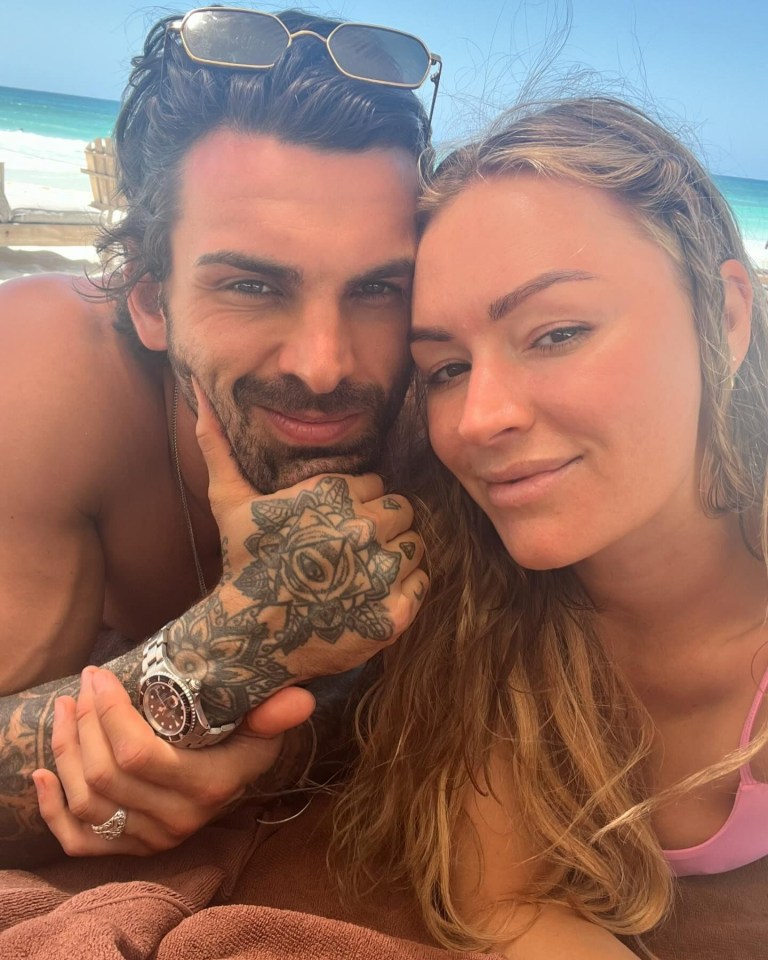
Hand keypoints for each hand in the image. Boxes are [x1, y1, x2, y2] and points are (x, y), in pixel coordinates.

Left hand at [33, 666, 314, 856]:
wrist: (235, 784)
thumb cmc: (245, 742)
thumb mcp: (263, 726)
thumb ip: (273, 713)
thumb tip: (299, 697)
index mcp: (207, 786)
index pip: (138, 754)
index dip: (108, 713)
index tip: (99, 675)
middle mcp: (177, 820)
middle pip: (104, 774)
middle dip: (83, 723)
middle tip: (82, 686)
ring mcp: (151, 839)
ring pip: (87, 802)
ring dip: (65, 751)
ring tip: (65, 710)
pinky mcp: (130, 849)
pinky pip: (78, 841)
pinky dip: (52, 808)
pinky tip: (42, 772)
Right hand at [164, 382, 428, 725]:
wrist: (247, 638)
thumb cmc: (242, 564)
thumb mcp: (228, 500)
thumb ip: (219, 444)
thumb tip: (202, 392)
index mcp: (332, 495)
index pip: (376, 484)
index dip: (357, 504)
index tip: (335, 524)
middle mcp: (361, 528)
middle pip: (401, 511)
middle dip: (381, 526)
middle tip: (352, 550)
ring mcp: (380, 573)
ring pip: (415, 545)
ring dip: (396, 556)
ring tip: (363, 573)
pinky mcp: (393, 612)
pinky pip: (422, 582)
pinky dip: (405, 589)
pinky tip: (373, 596)